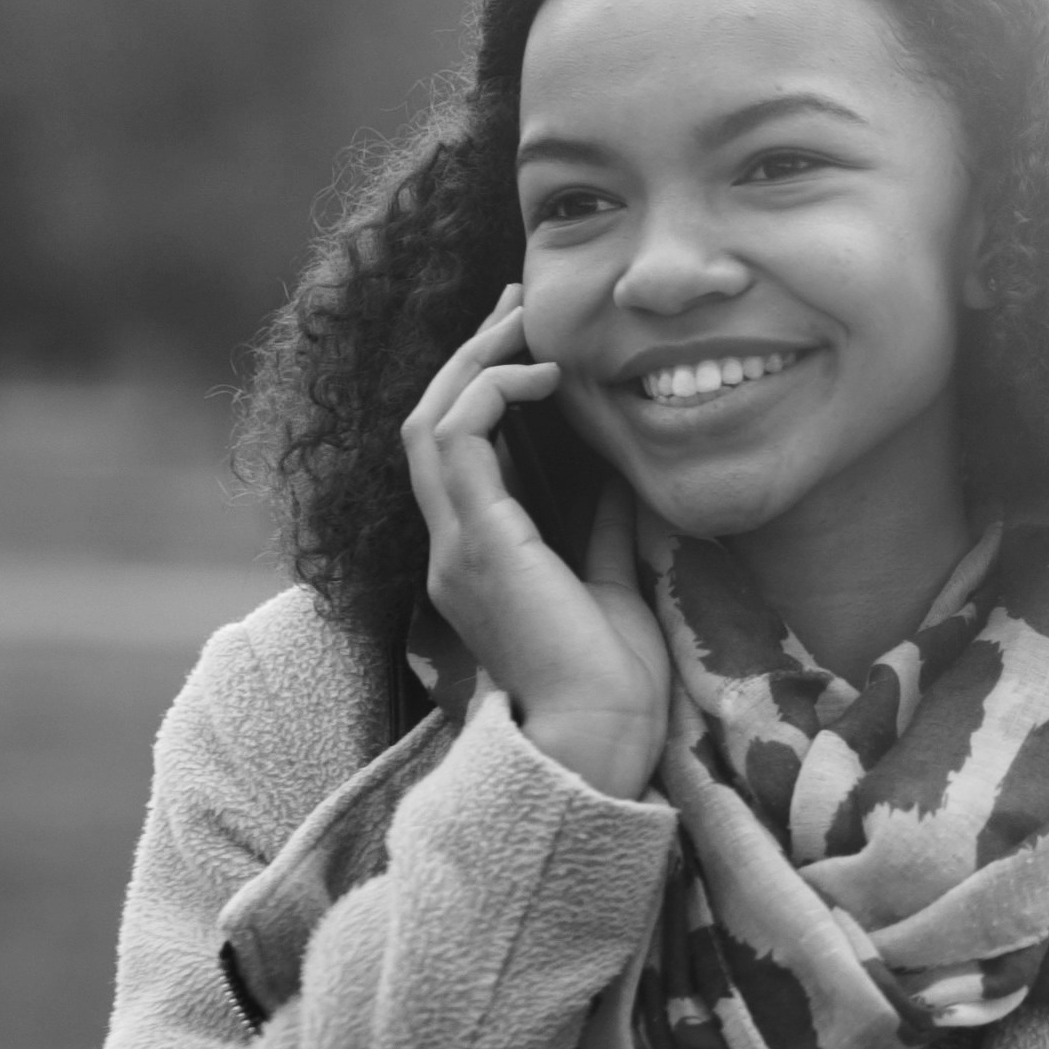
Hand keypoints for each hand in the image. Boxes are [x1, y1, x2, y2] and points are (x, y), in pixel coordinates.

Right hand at [400, 285, 666, 798]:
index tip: (531, 343)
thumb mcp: (609, 582)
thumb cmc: (612, 682)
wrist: (600, 741)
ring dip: (475, 362)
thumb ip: (600, 527)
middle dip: (472, 357)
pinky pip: (457, 440)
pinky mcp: (477, 545)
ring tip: (523, 324)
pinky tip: (541, 376)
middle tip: (516, 306)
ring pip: (431, 421)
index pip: (460, 452)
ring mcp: (455, 546)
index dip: (485, 388)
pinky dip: (492, 394)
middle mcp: (452, 547)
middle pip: (432, 423)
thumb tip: (617, 471)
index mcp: (479, 557)